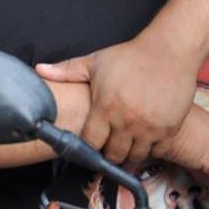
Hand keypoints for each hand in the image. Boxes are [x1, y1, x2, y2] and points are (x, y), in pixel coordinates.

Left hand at [37, 39, 195, 167]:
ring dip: (127, 158)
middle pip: (112, 155)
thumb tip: (38, 70)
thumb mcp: (96, 61)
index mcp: (105, 107)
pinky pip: (155, 152)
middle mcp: (126, 121)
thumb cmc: (131, 56)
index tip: (88, 147)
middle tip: (105, 154)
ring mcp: (149, 128)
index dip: (87, 147)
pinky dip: (148, 151)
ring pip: (134, 158)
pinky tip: (142, 145)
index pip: (90, 142)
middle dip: (106, 156)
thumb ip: (67, 70)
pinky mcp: (168, 129)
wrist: (170, 50)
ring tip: (122, 154)